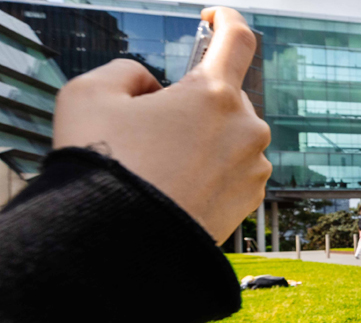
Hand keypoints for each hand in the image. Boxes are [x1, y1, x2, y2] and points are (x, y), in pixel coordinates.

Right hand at [52, 7, 269, 242]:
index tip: (214, 18)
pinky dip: (209, 171)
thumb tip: (152, 87)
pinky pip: (233, 171)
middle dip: (194, 103)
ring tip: (159, 167)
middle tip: (152, 127)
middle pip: (225, 97)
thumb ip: (127, 72)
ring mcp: (254, 167)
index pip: (237, 39)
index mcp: (214, 94)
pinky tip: (175, 188)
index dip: (225, 20)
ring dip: (202, 140)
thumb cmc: (103, 167)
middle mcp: (246, 128)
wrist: (119, 246)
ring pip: (230, 136)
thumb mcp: (90, 94)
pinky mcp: (252, 201)